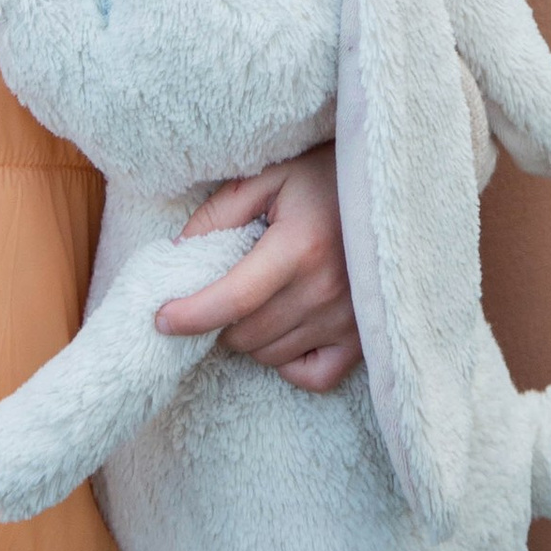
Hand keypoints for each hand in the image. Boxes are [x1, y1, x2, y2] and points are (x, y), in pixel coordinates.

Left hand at [157, 144, 359, 390]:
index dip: (191, 315)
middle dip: (220, 320)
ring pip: (271, 356)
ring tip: (259, 299)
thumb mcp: (270, 175)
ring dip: (252, 337)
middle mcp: (325, 290)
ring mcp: (348, 319)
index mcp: (300, 247)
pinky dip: (288, 362)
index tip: (160, 319)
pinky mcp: (363, 337)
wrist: (391, 181)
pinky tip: (285, 329)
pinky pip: (312, 376)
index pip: (234, 299)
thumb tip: (178, 253)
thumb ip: (221, 211)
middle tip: (223, 290)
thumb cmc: (325, 174)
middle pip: (247, 335)